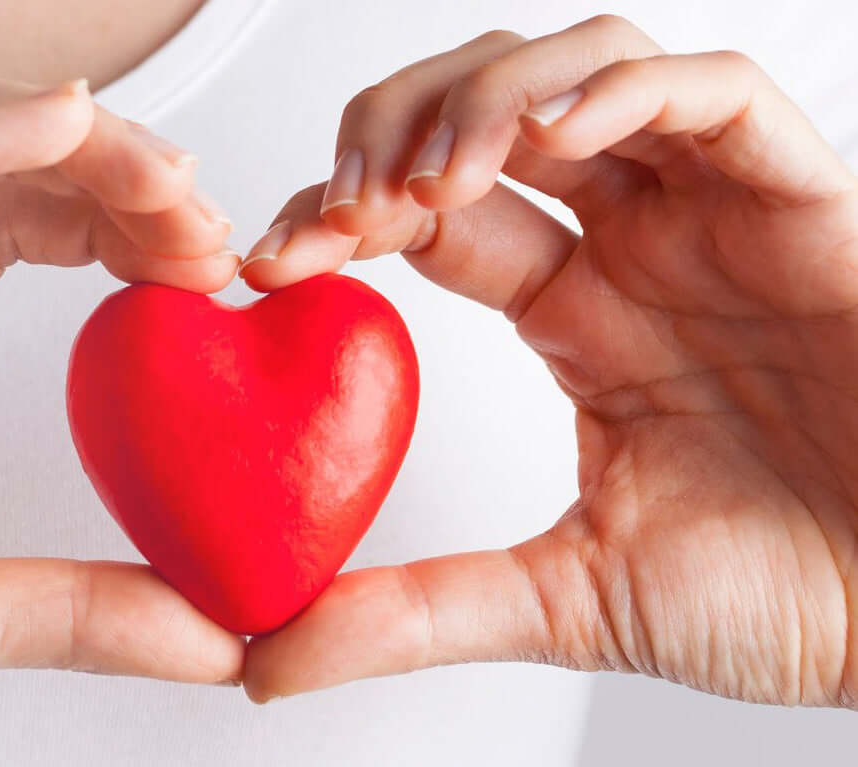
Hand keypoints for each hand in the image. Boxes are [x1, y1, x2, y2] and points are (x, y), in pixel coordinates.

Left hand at [238, 15, 857, 707]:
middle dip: (388, 134)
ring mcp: (718, 213)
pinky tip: (554, 135)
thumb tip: (264, 661)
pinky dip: (624, 87)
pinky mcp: (806, 201)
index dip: (335, 213)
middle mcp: (639, 243)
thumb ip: (414, 612)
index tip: (266, 264)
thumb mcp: (567, 601)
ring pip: (584, 70)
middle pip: (483, 112)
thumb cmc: (799, 594)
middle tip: (339, 210)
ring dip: (486, 98)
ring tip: (428, 177)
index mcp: (576, 312)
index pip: (423, 213)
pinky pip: (719, 93)